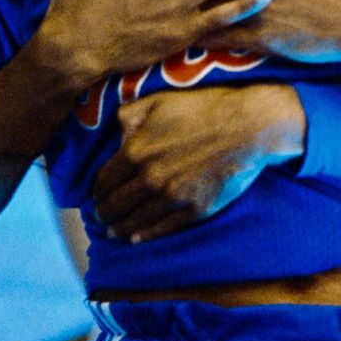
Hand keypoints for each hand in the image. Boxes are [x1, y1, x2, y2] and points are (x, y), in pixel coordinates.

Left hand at [91, 84, 305, 242]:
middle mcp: (149, 179)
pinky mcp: (194, 210)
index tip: (94, 195)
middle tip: (100, 216)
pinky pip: (163, 228)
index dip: (96, 191)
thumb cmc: (201, 108)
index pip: (104, 180)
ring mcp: (172, 198)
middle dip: (105, 212)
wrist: (246, 126)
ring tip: (113, 231)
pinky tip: (137, 238)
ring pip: (136, 220)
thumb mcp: (157, 102)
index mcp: (136, 151)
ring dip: (121, 227)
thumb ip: (127, 117)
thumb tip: (115, 136)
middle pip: (117, 204)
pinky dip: (145, 235)